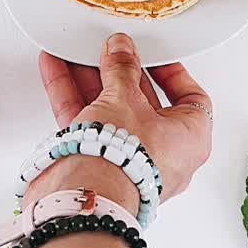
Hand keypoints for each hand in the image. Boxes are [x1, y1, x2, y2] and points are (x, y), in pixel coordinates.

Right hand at [28, 33, 212, 213]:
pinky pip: (85, 122)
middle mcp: (161, 153)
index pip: (191, 99)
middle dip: (122, 73)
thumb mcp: (127, 98)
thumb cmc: (124, 164)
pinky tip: (57, 69)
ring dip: (91, 80)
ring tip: (77, 53)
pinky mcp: (95, 162)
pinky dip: (70, 95)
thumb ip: (123, 69)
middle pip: (143, 102)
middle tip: (111, 51)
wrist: (86, 198)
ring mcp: (127, 159)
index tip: (155, 56)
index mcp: (189, 140)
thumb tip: (122, 50)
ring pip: (109, 111)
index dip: (173, 74)